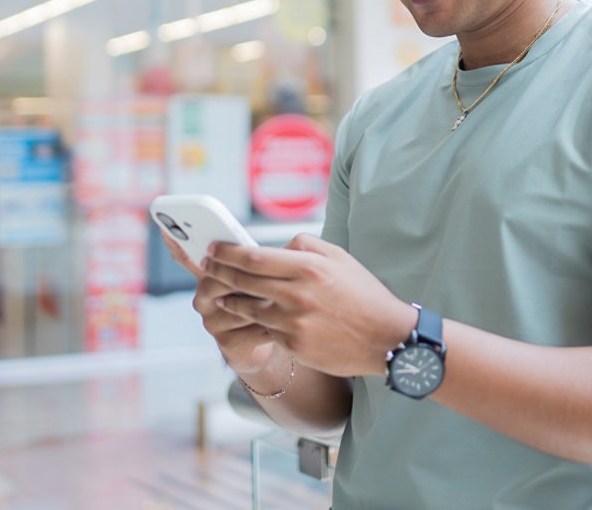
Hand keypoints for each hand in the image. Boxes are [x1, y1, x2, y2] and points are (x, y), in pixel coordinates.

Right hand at [161, 228, 276, 375]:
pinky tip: (280, 324)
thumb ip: (267, 258)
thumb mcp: (264, 275)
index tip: (166, 230)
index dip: (177, 246)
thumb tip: (290, 241)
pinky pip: (251, 327)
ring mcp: (212, 321)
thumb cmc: (265, 299)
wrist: (271, 340)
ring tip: (281, 303)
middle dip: (248, 280)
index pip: (189, 257)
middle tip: (273, 279)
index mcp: (210, 274)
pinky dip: (271, 324)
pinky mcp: (226, 342)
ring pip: (239, 305)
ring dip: (264, 304)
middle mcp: (204, 296)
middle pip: (219, 280)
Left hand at [203, 234, 415, 377]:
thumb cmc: (363, 294)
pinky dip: (254, 321)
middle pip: (243, 281)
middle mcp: (298, 294)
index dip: (227, 252)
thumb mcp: (339, 257)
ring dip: (229, 300)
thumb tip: (275, 248)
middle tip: (206, 266)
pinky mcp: (294, 345)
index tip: (214, 248)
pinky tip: (247, 316)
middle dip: (218, 271)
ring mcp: (294, 322)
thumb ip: (304, 245)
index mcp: (309, 267)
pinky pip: (265, 329)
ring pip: (247, 308)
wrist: (385, 338)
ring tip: (220, 293)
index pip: (254, 257)